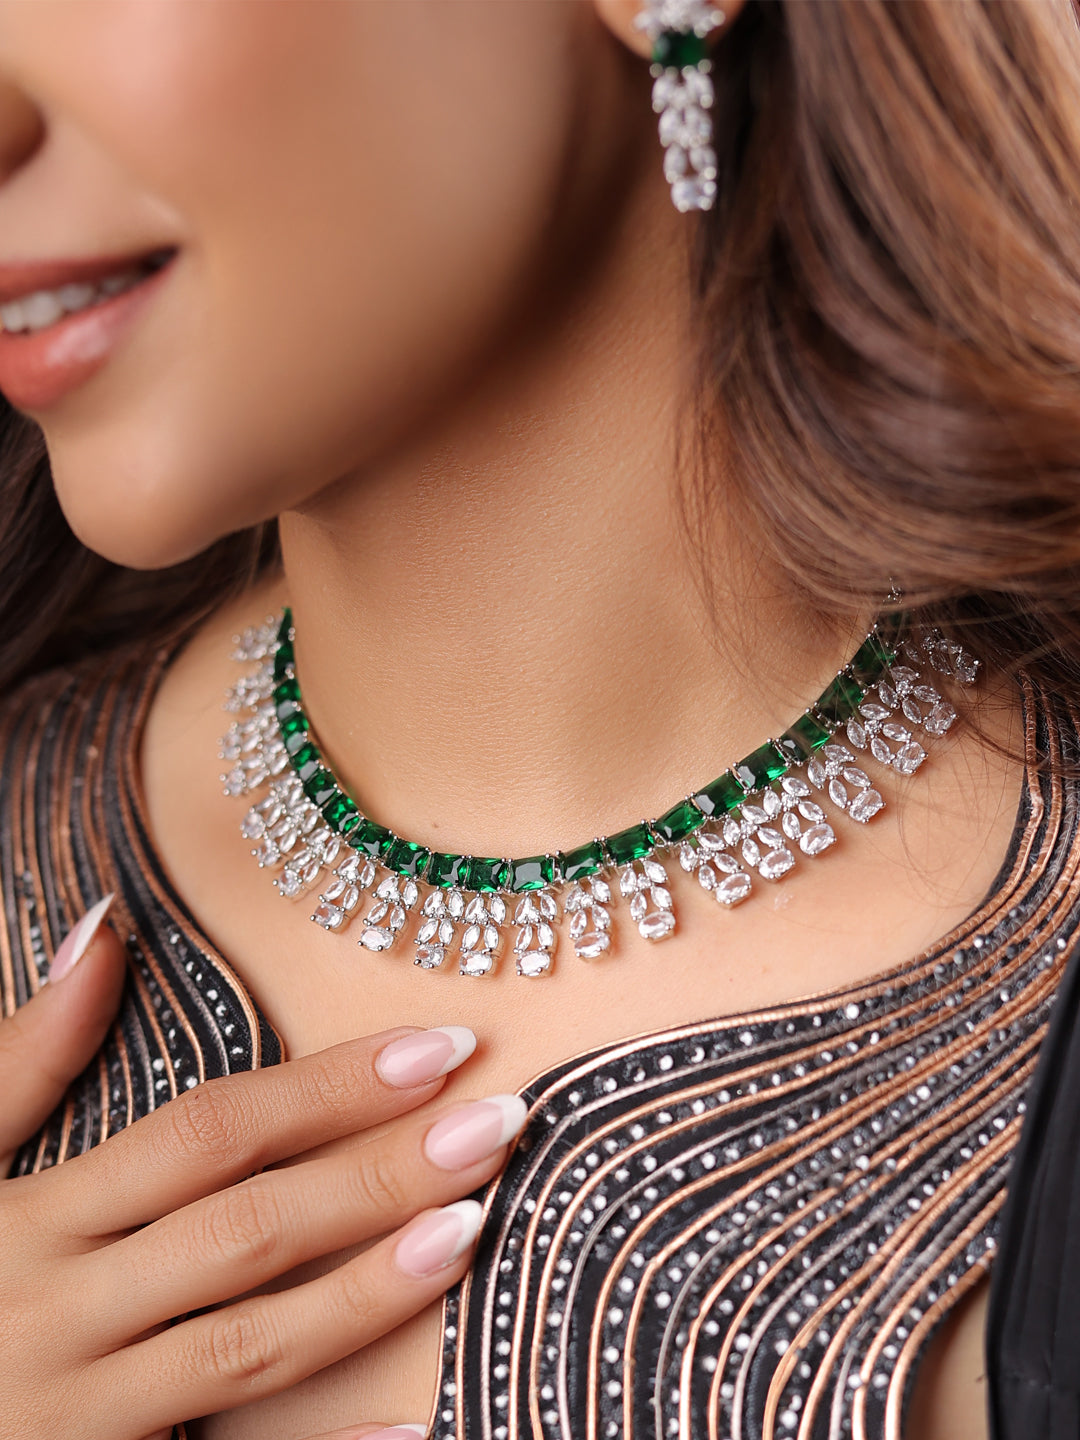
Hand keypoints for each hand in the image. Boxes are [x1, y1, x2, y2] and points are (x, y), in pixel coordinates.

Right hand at [0, 899, 524, 1439]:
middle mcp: (63, 1313)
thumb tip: (103, 930)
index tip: (435, 1046)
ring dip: (368, 1289)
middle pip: (249, 1229)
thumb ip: (21, 1056)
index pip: (209, 1135)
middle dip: (379, 1172)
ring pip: (250, 1347)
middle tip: (497, 1120)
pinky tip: (419, 1423)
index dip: (327, 1088)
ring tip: (472, 1225)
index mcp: (32, 1220)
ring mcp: (79, 1417)